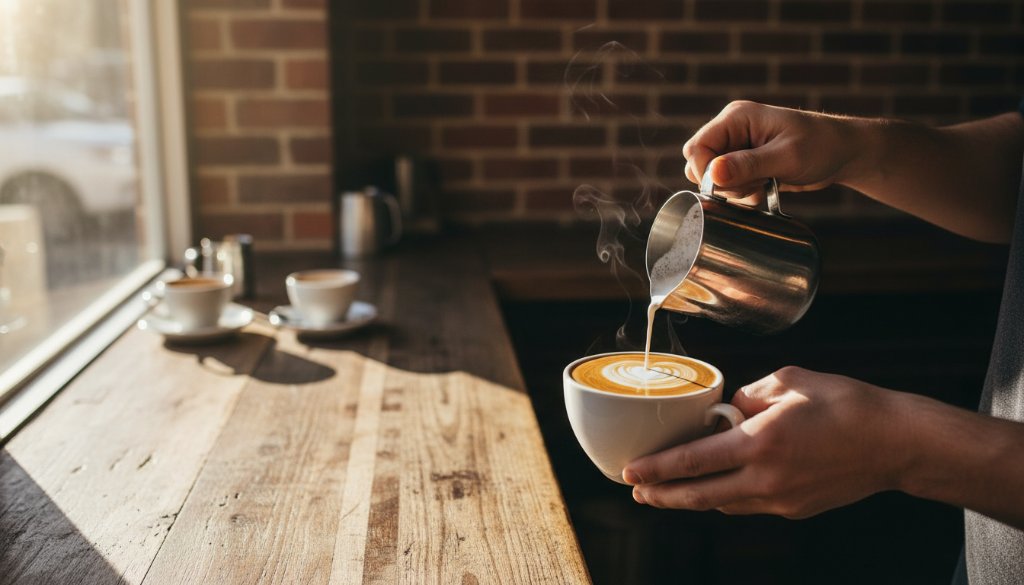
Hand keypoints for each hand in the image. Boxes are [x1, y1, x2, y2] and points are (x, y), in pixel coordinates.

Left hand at [623, 366, 908, 518]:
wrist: (896, 442)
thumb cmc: (845, 403)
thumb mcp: (788, 381)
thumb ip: (747, 396)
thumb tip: (724, 412)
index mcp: (759, 442)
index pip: (693, 461)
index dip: (657, 469)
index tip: (630, 472)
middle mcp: (766, 478)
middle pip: (699, 496)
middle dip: (662, 496)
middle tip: (637, 492)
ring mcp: (781, 499)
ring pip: (722, 504)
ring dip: (691, 499)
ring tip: (667, 491)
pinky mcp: (795, 509)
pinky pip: (747, 505)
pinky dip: (725, 497)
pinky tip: (715, 487)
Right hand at [682, 101, 870, 198]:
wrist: (844, 153)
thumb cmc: (821, 146)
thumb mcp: (786, 157)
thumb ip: (747, 165)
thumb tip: (712, 174)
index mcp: (736, 117)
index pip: (697, 147)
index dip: (705, 171)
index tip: (728, 187)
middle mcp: (732, 130)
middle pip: (700, 164)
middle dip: (722, 183)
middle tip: (753, 184)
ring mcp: (737, 147)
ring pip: (712, 179)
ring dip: (734, 190)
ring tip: (765, 185)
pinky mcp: (745, 164)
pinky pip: (728, 185)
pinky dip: (742, 194)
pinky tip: (766, 190)